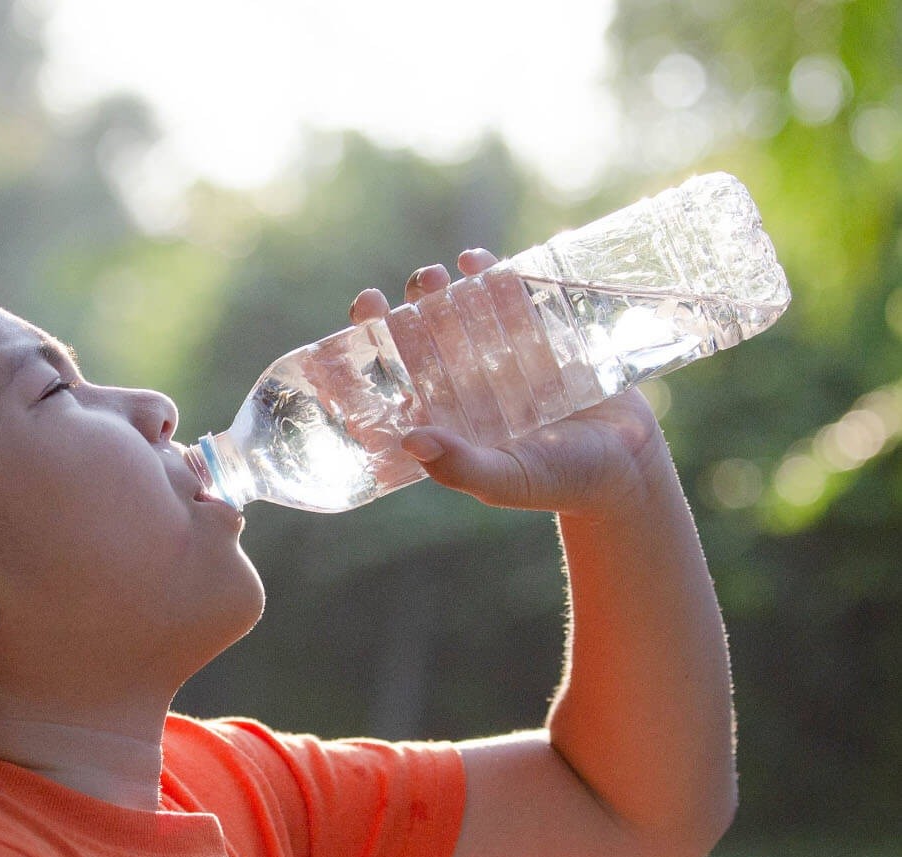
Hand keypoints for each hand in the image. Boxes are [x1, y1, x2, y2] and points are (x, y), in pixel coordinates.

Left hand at [348, 251, 674, 519]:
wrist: (627, 462)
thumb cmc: (559, 482)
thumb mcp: (508, 480)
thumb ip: (461, 467)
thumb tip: (411, 440)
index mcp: (441, 417)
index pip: (387, 386)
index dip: (356, 363)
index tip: (340, 344)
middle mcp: (460, 382)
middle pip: (413, 339)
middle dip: (393, 314)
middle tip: (384, 299)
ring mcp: (495, 354)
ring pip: (453, 311)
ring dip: (435, 291)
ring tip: (435, 278)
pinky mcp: (535, 332)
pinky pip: (505, 295)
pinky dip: (489, 275)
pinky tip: (475, 263)